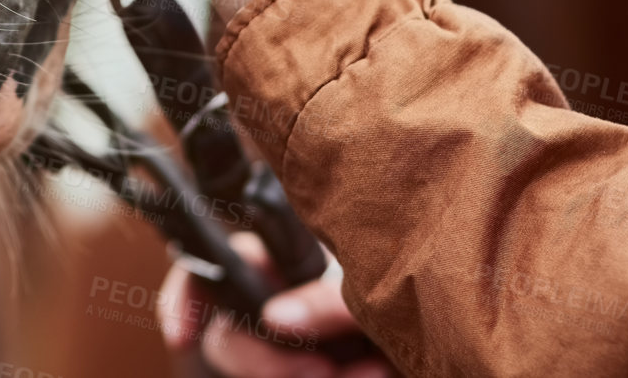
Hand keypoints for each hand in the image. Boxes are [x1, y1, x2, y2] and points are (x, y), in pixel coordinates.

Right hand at [159, 233, 393, 377]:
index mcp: (283, 263)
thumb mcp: (373, 284)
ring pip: (258, 367)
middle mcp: (277, 305)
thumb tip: (275, 319)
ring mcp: (290, 347)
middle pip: (228, 334)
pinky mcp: (310, 371)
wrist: (445, 328)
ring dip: (298, 377)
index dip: (186, 298)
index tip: (181, 335)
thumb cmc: (407, 286)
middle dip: (260, 360)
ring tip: (367, 375)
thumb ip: (327, 297)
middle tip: (320, 371)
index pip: (211, 269)